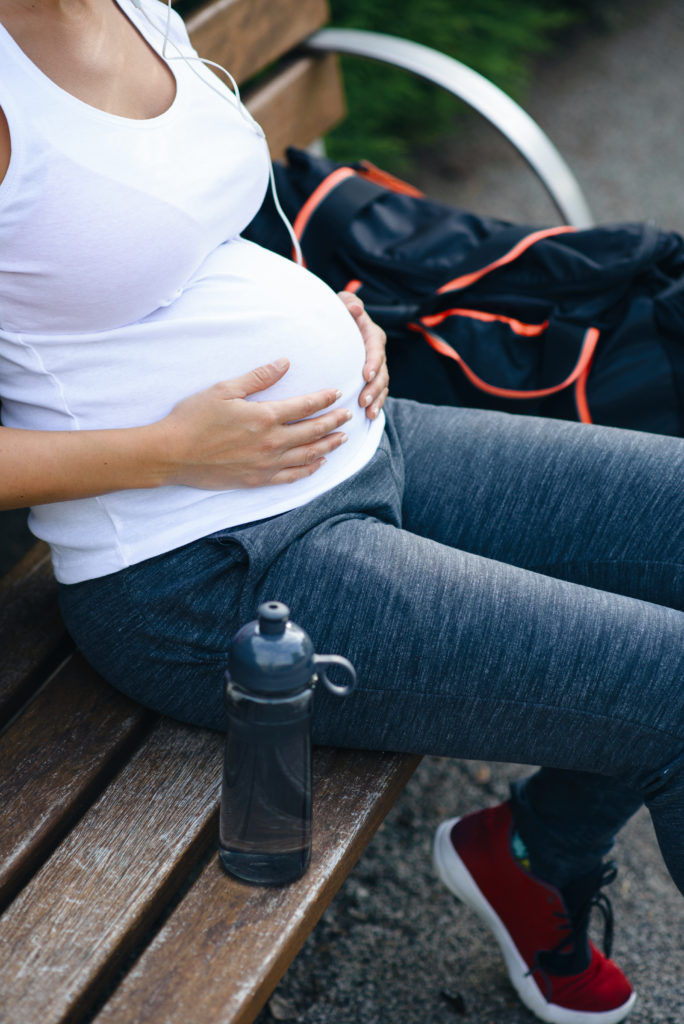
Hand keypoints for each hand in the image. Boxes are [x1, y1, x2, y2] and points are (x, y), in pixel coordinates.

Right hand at [156, 359, 350, 489]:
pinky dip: (309, 470)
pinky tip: (319, 464)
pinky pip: (292, 476)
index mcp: (264, 416)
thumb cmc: (194, 418)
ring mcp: (266, 464)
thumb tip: (284, 362)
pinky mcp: (257, 480)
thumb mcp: (224, 388)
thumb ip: (258, 377)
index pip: (304, 405)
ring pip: (308, 455)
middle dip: (334, 421)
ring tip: (342, 439)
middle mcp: (271, 442)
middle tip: (348, 415)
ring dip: (328, 445)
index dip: (324, 398)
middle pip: (313, 431)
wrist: (172, 454)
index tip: (337, 393)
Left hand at [338, 291, 388, 418]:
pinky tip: (369, 417)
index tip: (365, 376)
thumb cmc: (336, 313)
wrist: (334, 328)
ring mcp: (376, 366)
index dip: (373, 362)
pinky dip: (376, 404)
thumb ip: (348, 303)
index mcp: (371, 333)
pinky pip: (379, 393)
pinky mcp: (372, 378)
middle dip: (374, 387)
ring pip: (382, 384)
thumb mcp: (341, 303)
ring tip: (367, 412)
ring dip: (376, 399)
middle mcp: (377, 351)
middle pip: (382, 370)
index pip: (376, 347)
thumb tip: (356, 309)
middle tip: (363, 400)